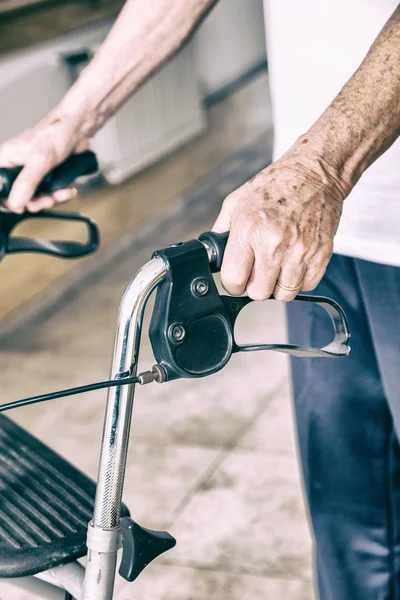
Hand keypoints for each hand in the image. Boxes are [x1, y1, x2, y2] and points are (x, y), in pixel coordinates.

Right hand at [0, 112, 89, 212]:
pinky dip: (60, 195)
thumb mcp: (40, 160)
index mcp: (6, 159)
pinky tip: (68, 190)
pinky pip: (50, 194)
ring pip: (36, 198)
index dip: (5, 200)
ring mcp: (32, 174)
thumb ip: (27, 182)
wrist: (79, 130)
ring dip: (51, 199)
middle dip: (35, 202)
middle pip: (18, 197)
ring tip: (62, 193)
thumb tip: (15, 203)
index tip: (19, 206)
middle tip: (47, 200)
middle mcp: (16, 167)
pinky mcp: (47, 177)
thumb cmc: (56, 133)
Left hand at [212, 144, 346, 300]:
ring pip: (283, 294)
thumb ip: (221, 231)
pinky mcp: (320, 254)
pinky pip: (306, 286)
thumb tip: (212, 254)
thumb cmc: (276, 185)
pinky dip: (299, 280)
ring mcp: (299, 251)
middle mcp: (274, 243)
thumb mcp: (236, 202)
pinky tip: (294, 263)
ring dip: (278, 285)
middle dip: (255, 285)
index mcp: (249, 230)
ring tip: (277, 267)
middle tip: (258, 271)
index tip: (237, 277)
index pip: (233, 280)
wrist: (315, 173)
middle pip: (258, 292)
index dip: (233, 282)